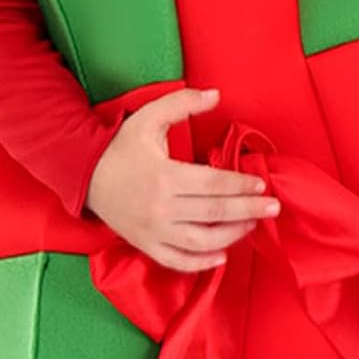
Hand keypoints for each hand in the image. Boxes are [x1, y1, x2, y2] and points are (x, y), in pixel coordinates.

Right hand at [85, 87, 280, 271]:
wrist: (84, 175)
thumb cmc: (120, 147)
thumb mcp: (148, 117)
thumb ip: (183, 104)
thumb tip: (216, 95)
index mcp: (164, 176)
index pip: (213, 184)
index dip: (241, 185)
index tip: (261, 184)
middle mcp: (160, 207)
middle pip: (214, 213)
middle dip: (248, 210)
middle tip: (273, 207)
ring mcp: (153, 230)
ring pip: (201, 242)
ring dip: (231, 236)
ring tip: (252, 226)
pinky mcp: (145, 244)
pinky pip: (177, 261)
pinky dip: (201, 263)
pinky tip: (222, 256)